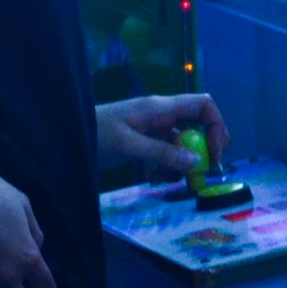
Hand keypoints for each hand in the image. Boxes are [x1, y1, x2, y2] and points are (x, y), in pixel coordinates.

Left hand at [95, 93, 229, 175]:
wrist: (70, 135)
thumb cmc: (96, 133)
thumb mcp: (128, 144)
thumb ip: (162, 153)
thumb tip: (197, 162)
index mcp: (160, 107)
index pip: (203, 105)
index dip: (216, 126)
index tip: (214, 154)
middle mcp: (162, 115)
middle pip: (199, 127)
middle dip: (203, 151)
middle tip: (201, 176)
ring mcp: (154, 129)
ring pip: (184, 145)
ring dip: (183, 165)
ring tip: (167, 181)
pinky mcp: (146, 142)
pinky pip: (168, 154)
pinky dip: (168, 168)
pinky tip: (154, 180)